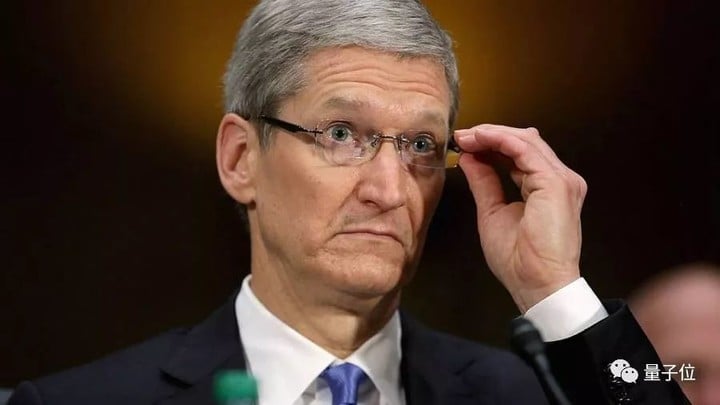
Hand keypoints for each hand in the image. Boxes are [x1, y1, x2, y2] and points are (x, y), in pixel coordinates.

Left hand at [454, 124, 586, 312]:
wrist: (537, 284)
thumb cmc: (520, 261)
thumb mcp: (493, 211)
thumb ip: (485, 182)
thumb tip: (470, 159)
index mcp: (546, 188)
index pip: (520, 154)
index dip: (492, 144)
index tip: (465, 143)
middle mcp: (559, 180)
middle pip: (524, 142)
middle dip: (490, 134)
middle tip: (463, 135)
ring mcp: (561, 180)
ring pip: (526, 141)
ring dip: (493, 134)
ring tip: (468, 136)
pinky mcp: (556, 183)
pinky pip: (526, 150)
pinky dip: (501, 140)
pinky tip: (481, 138)